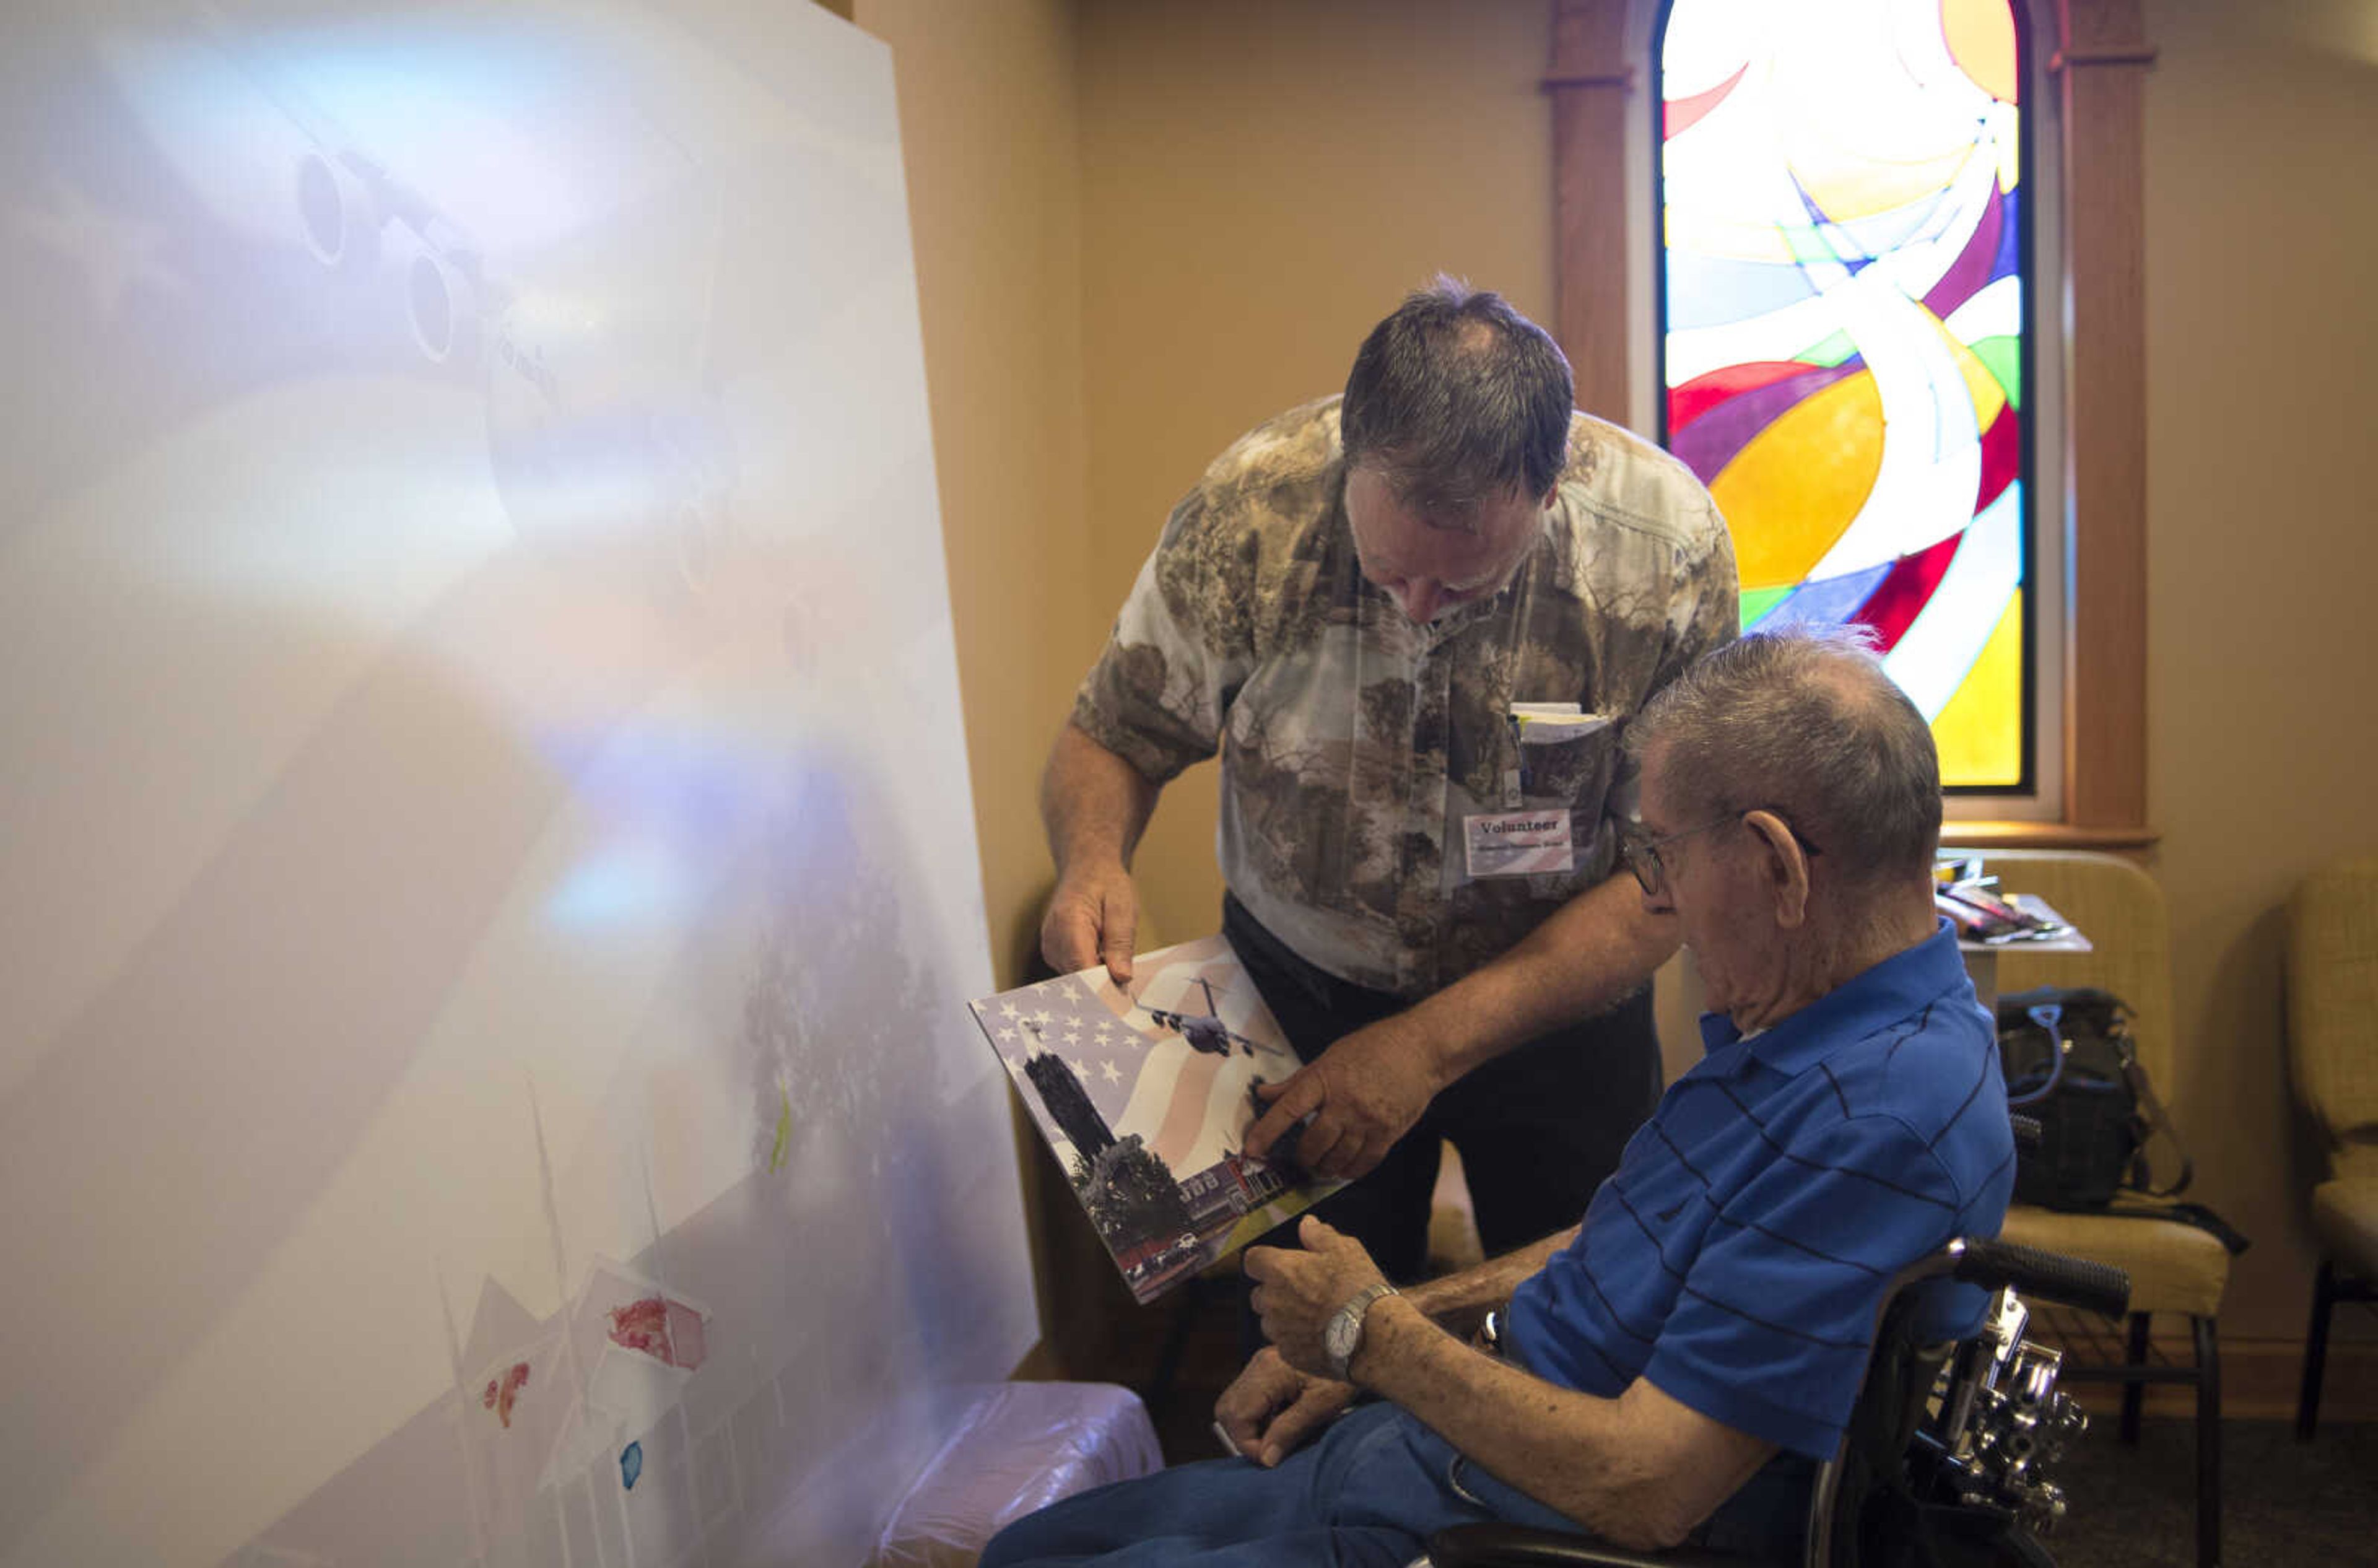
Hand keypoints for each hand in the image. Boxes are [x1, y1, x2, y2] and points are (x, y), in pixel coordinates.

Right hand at [1039, 862, 1139, 984]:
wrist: (1088, 868)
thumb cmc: (1106, 884)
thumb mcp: (1123, 908)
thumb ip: (1121, 942)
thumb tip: (1122, 977)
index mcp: (1069, 923)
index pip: (1082, 969)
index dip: (1102, 987)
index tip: (1122, 996)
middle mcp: (1052, 939)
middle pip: (1078, 979)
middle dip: (1102, 982)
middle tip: (1125, 975)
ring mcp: (1050, 948)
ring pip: (1076, 979)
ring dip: (1097, 975)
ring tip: (1111, 954)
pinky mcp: (1054, 954)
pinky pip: (1074, 973)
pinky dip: (1090, 969)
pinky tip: (1101, 954)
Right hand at [1213, 1345, 1355, 1466]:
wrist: (1359, 1345)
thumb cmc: (1344, 1375)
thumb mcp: (1321, 1406)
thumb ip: (1289, 1431)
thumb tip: (1265, 1458)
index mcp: (1269, 1372)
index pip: (1237, 1417)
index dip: (1248, 1444)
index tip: (1271, 1459)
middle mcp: (1258, 1364)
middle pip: (1227, 1409)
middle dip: (1244, 1436)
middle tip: (1271, 1450)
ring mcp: (1260, 1364)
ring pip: (1234, 1404)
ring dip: (1250, 1427)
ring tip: (1278, 1436)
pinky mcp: (1268, 1367)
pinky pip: (1248, 1397)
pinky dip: (1258, 1416)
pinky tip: (1283, 1420)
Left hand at [1241, 1015, 1442, 1178]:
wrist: (1421, 1050)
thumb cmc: (1374, 1048)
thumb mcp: (1330, 1057)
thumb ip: (1297, 1081)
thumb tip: (1265, 1093)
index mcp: (1326, 1079)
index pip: (1288, 1109)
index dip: (1267, 1132)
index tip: (1251, 1150)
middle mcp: (1345, 1102)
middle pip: (1313, 1143)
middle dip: (1301, 1158)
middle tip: (1298, 1160)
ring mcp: (1368, 1120)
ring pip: (1337, 1158)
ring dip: (1324, 1168)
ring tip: (1319, 1167)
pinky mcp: (1389, 1133)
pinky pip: (1364, 1163)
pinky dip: (1349, 1171)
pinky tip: (1343, 1170)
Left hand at [1242, 1215, 1389, 1377]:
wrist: (1371, 1334)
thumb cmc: (1357, 1287)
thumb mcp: (1344, 1249)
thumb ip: (1319, 1235)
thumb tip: (1307, 1224)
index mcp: (1279, 1270)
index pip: (1252, 1260)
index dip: (1265, 1261)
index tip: (1281, 1265)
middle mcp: (1271, 1300)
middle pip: (1259, 1294)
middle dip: (1275, 1292)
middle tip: (1303, 1292)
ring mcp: (1278, 1330)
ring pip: (1269, 1321)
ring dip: (1283, 1318)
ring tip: (1313, 1317)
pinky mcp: (1289, 1354)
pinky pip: (1284, 1344)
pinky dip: (1295, 1340)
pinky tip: (1318, 1337)